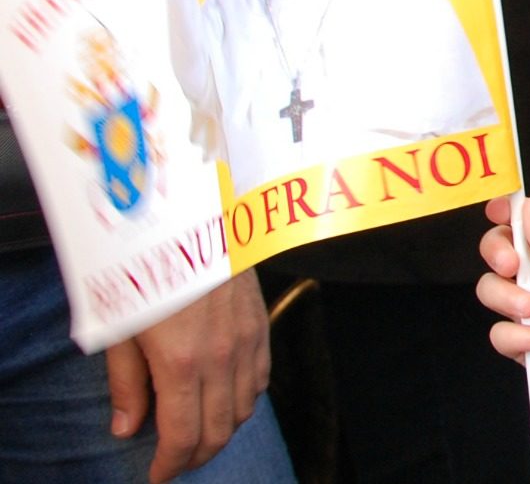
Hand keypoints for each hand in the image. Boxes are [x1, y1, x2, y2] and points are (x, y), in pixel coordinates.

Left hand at [104, 269, 269, 482]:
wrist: (195, 219)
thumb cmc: (150, 267)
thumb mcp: (121, 326)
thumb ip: (126, 382)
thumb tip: (128, 427)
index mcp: (181, 363)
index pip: (183, 435)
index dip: (170, 465)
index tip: (157, 475)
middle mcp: (222, 359)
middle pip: (218, 430)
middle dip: (195, 455)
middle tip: (175, 461)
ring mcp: (247, 342)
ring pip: (244, 409)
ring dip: (221, 429)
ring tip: (197, 432)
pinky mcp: (261, 326)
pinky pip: (261, 379)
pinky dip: (244, 400)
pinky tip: (225, 398)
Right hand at [477, 196, 529, 405]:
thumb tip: (528, 205)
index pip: (528, 223)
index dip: (508, 213)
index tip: (496, 210)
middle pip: (499, 252)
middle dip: (497, 254)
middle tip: (512, 266)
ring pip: (491, 290)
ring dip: (507, 299)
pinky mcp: (522, 340)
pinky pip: (499, 333)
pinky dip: (518, 337)